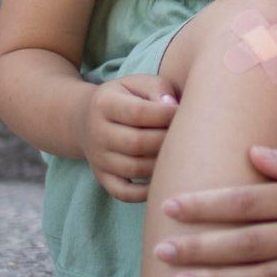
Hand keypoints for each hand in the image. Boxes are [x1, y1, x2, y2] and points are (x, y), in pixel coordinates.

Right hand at [81, 74, 176, 203]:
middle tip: (188, 136)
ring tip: (179, 154)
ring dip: (162, 164)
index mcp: (104, 104)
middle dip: (167, 140)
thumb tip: (173, 108)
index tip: (183, 112)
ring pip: (134, 169)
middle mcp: (97, 133)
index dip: (166, 114)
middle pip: (137, 143)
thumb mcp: (139, 84)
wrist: (89, 118)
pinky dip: (146, 192)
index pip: (138, 113)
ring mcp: (98, 159)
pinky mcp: (103, 178)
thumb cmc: (127, 98)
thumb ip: (158, 90)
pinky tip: (163, 178)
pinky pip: (124, 193)